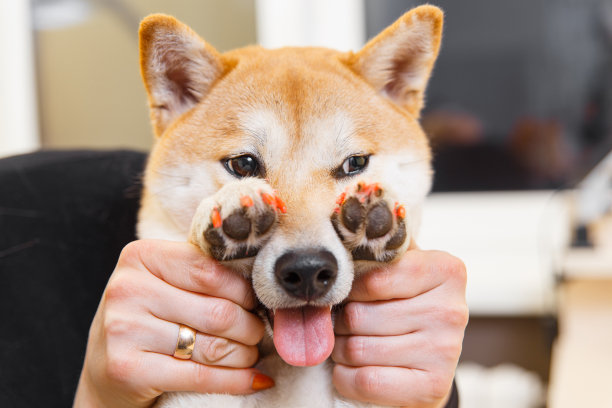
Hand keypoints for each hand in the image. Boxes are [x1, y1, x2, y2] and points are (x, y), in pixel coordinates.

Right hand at [74, 240, 270, 407]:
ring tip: (250, 354)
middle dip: (249, 327)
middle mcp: (128, 289)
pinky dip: (235, 380)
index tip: (256, 303)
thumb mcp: (164, 282)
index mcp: (141, 256)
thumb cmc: (147, 317)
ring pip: (214, 346)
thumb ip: (201, 273)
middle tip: (256, 333)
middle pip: (217, 311)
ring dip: (244, 354)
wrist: (103, 368)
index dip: (244, 291)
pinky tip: (253, 379)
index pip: (211, 271)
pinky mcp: (127, 369)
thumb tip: (261, 283)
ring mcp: (123, 330)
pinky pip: (200, 376)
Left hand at [332, 246, 467, 406]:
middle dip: (340, 323)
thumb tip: (336, 241)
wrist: (428, 359)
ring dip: (340, 350)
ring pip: (358, 349)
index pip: (373, 278)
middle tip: (344, 324)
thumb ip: (374, 254)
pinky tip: (351, 369)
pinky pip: (365, 381)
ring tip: (349, 344)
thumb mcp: (397, 269)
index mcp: (446, 270)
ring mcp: (445, 350)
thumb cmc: (404, 305)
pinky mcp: (433, 386)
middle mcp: (451, 310)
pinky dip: (345, 377)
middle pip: (359, 315)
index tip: (348, 294)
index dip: (349, 289)